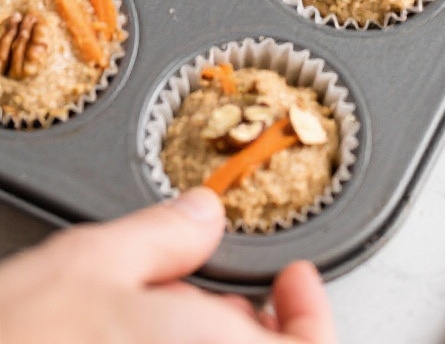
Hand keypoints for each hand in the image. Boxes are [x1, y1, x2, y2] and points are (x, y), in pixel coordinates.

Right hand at [0, 188, 336, 343]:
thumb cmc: (18, 341)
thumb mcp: (93, 260)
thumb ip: (165, 235)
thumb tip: (203, 215)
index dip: (313, 316)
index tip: (295, 280)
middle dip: (256, 328)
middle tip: (228, 293)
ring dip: (214, 343)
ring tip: (171, 313)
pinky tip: (137, 337)